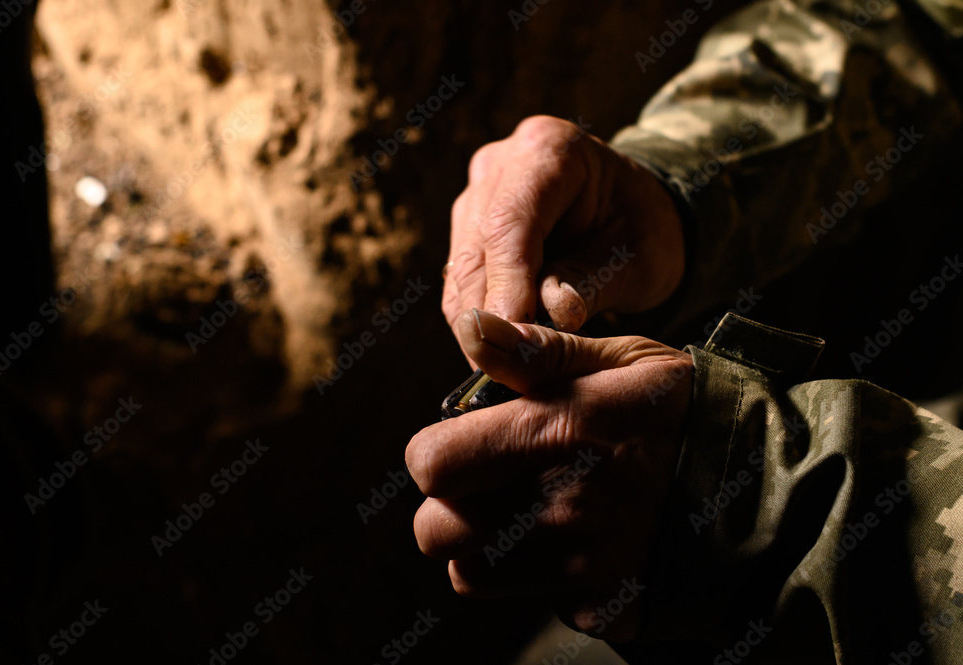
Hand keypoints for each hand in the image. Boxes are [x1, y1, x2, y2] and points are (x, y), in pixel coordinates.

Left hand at [406, 309, 692, 640]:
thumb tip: (471, 327)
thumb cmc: (682, 411)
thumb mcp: (620, 361)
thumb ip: (537, 351)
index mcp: (556, 432)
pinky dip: (542, 579)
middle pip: (437, 532)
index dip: (436, 452)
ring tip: (529, 514)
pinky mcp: (602, 606)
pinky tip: (580, 545)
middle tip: (490, 485)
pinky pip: (535, 601)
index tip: (465, 444)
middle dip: (451, 507)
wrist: (768, 485)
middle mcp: (560, 507)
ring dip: (485, 548)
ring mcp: (581, 566)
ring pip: (472, 575)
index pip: (431, 464)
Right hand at [442, 116, 684, 358]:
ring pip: (461, 273)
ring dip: (480, 328)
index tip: (512, 338)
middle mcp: (500, 166)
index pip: (511, 222)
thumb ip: (593, 280)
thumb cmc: (643, 227)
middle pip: (477, 249)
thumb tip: (553, 315)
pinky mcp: (467, 231)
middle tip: (509, 374)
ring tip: (509, 373)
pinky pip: (462, 284)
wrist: (632, 212)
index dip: (506, 284)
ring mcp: (476, 196)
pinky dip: (479, 323)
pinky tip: (502, 356)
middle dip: (488, 317)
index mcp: (549, 149)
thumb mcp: (638, 254)